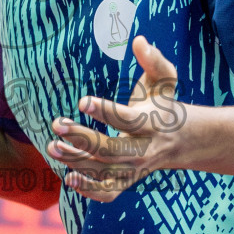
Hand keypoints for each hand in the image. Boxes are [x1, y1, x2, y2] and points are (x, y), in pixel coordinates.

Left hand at [47, 35, 190, 201]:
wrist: (182, 141)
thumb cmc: (164, 104)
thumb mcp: (164, 80)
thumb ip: (154, 60)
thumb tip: (138, 40)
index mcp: (151, 124)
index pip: (126, 120)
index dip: (104, 111)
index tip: (81, 101)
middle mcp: (143, 150)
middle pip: (110, 150)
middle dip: (81, 138)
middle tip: (56, 124)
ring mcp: (135, 169)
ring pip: (104, 171)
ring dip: (76, 161)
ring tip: (51, 146)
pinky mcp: (128, 181)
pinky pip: (108, 193)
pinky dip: (89, 190)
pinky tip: (69, 176)